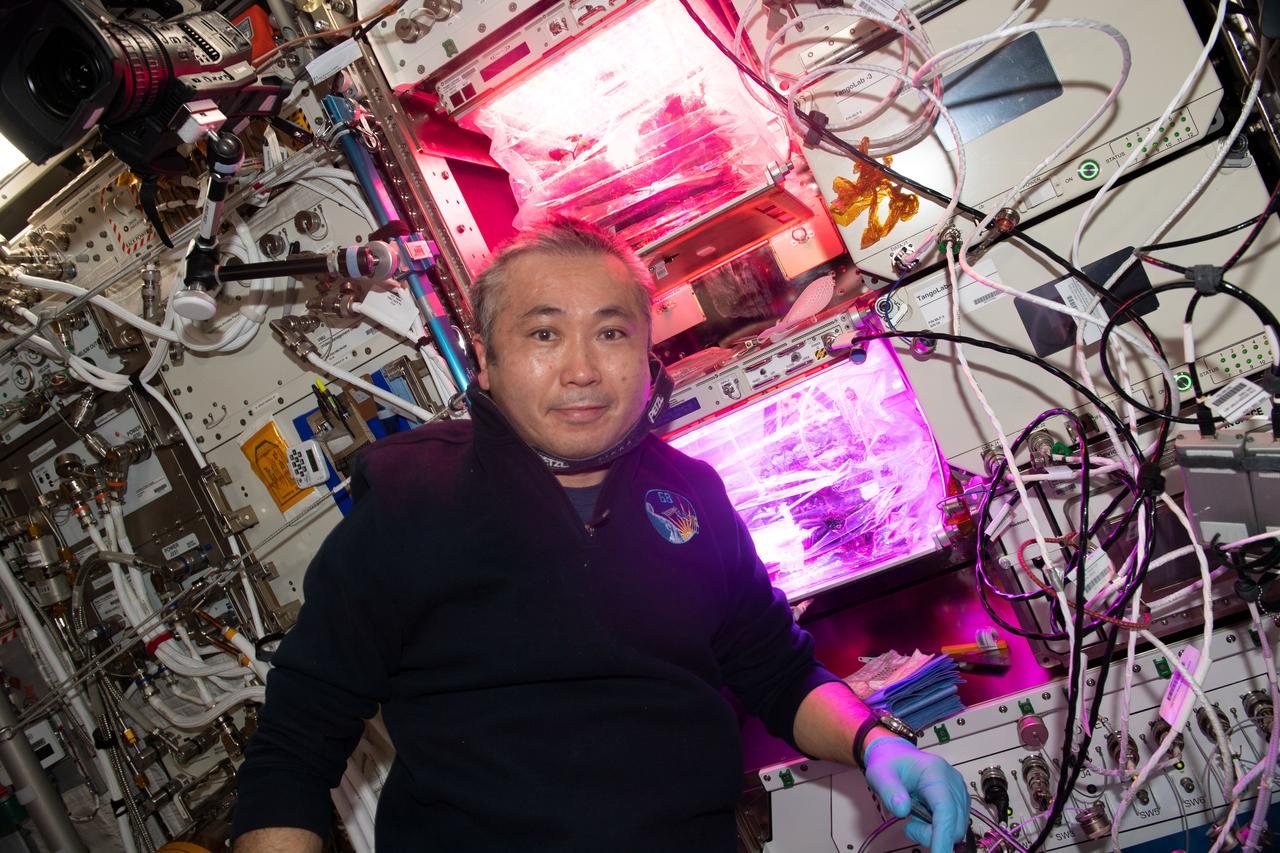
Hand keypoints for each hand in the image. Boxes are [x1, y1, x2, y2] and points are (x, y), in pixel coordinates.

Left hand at [863, 736, 967, 852]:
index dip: (943, 835)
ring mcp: (959, 792)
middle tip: (909, 824)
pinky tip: (923, 815)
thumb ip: (889, 791)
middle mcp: (954, 783)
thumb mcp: (880, 775)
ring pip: (955, 828)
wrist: (897, 755)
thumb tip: (903, 811)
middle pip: (954, 824)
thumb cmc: (889, 764)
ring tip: (914, 815)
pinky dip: (938, 827)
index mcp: (936, 774)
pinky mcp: (959, 801)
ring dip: (934, 831)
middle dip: (931, 834)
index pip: (946, 810)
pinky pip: (954, 824)